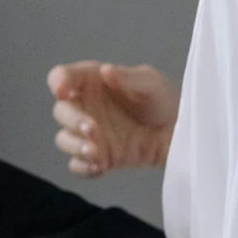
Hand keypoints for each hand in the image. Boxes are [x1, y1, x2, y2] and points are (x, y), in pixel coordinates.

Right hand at [49, 61, 179, 175]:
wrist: (180, 134)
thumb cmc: (164, 100)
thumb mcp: (152, 83)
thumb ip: (129, 77)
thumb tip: (106, 70)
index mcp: (92, 82)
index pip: (63, 77)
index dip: (58, 81)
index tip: (64, 91)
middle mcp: (85, 107)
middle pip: (61, 111)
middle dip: (71, 119)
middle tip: (93, 129)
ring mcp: (89, 134)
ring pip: (64, 139)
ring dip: (75, 146)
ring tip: (96, 153)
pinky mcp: (97, 157)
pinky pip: (77, 164)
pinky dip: (83, 167)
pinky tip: (99, 167)